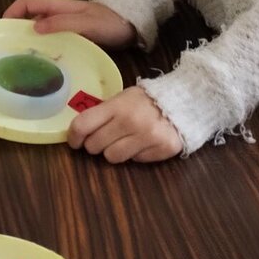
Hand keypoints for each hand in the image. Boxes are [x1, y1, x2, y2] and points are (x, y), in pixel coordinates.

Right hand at [3, 0, 136, 47]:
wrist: (131, 26)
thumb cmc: (109, 22)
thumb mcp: (85, 23)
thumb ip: (62, 23)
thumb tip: (34, 27)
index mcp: (58, 6)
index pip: (27, 3)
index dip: (12, 12)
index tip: (2, 28)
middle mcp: (58, 13)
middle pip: (29, 16)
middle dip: (16, 28)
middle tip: (8, 48)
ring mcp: (65, 24)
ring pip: (39, 29)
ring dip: (28, 39)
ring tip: (21, 58)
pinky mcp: (72, 35)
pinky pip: (51, 39)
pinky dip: (42, 47)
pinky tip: (42, 62)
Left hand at [67, 85, 182, 163]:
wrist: (185, 100)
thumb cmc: (147, 100)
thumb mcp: (123, 97)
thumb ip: (104, 112)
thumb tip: (80, 131)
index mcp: (118, 105)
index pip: (83, 125)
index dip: (73, 136)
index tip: (74, 141)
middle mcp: (131, 121)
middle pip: (94, 145)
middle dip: (95, 144)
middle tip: (104, 138)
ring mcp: (147, 137)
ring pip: (112, 157)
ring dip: (114, 151)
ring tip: (125, 140)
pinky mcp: (161, 150)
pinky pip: (135, 161)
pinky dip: (135, 154)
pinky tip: (143, 142)